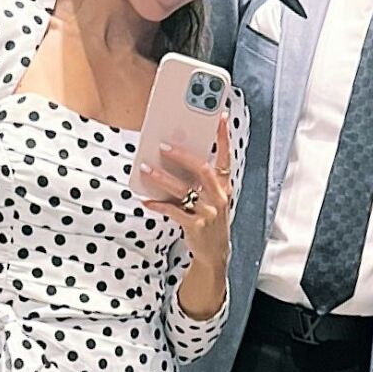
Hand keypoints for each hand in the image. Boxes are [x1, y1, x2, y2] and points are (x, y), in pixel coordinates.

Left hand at [140, 107, 232, 273]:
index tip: (221, 118)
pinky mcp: (196, 226)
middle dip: (182, 156)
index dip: (224, 138)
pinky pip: (174, 211)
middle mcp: (219, 197)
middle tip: (163, 146)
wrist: (214, 253)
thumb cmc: (210, 220)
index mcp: (224, 186)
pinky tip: (146, 201)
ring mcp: (209, 212)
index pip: (226, 158)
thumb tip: (177, 157)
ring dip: (162, 178)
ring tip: (146, 169)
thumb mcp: (213, 199)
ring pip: (184, 189)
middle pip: (202, 169)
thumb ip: (202, 181)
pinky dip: (158, 205)